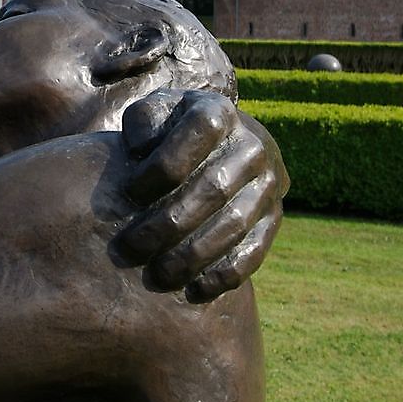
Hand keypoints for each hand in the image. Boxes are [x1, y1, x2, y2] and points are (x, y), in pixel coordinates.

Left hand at [114, 88, 288, 301]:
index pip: (197, 137)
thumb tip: (143, 148)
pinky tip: (195, 289)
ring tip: (157, 274)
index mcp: (219, 111)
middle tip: (131, 247)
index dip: (161, 167)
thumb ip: (142, 122)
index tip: (128, 192)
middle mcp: (253, 145)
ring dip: (193, 254)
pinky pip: (255, 251)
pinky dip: (225, 273)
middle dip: (167, 222)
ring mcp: (269, 183)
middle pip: (214, 188)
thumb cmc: (168, 132)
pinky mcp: (274, 217)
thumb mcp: (152, 115)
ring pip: (234, 224)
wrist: (215, 145)